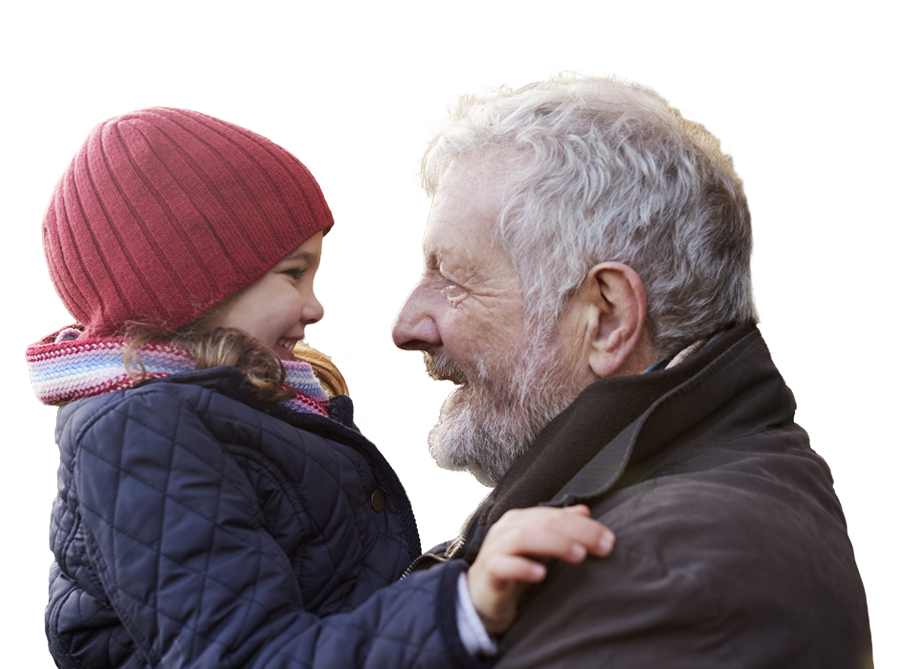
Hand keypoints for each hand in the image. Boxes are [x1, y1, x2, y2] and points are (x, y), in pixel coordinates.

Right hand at [466, 505, 614, 634]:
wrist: (481, 598)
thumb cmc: (514, 570)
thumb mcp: (540, 548)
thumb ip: (559, 528)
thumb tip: (585, 511)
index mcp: (520, 520)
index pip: (555, 515)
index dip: (584, 525)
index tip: (610, 539)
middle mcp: (506, 529)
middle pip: (543, 522)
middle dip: (577, 532)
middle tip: (603, 546)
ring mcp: (495, 549)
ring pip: (523, 537)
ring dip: (554, 544)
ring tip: (579, 555)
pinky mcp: (487, 573)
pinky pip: (502, 565)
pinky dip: (522, 567)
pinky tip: (542, 574)